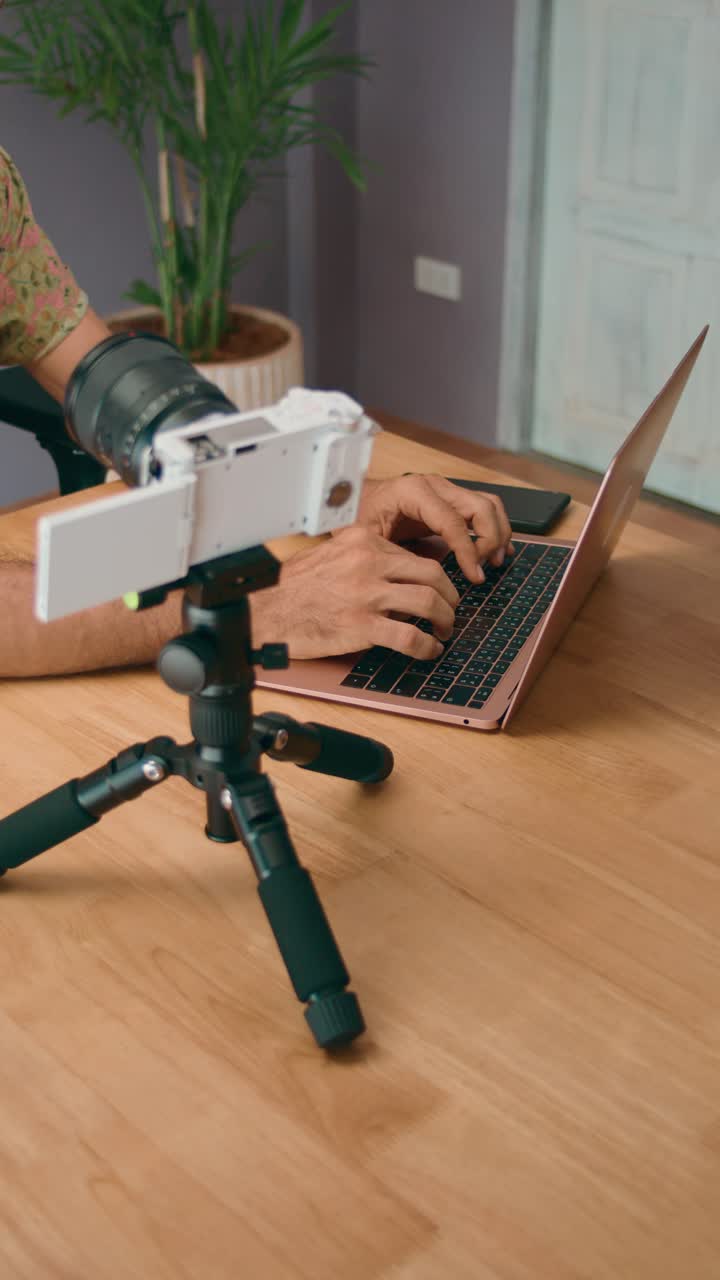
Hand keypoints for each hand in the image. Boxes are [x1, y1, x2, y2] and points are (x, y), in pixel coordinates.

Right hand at [253, 525, 460, 660]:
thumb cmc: (293, 589)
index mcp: (361, 540)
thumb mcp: (331, 555)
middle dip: (449, 595)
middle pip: (431, 574)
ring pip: (428, 602)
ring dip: (444, 620)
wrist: (266, 613)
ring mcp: (366, 594)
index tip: (437, 590)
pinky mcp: (362, 626)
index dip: (432, 577)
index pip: (413, 555)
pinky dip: (427, 646)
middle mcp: (367, 562)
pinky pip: (410, 636)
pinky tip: (429, 650)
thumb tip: (399, 574)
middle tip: (450, 610)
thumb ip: (364, 559)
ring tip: (444, 631)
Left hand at [353, 473, 513, 582]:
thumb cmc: (355, 517)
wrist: (350, 498)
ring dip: (498, 533)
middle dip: (490, 540)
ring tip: (494, 562)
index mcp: (413, 491)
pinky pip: (483, 508)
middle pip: (481, 507)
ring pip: (488, 505)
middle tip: (483, 570)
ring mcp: (445, 489)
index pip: (453, 521)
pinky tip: (496, 552)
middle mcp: (434, 485)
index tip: (475, 577)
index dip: (468, 551)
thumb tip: (422, 579)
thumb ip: (391, 554)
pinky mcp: (450, 499)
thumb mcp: (365, 537)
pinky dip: (495, 528)